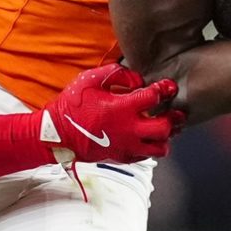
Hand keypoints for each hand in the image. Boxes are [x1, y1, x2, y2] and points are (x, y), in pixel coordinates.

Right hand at [40, 64, 181, 161]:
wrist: (58, 134)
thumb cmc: (73, 105)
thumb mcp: (90, 79)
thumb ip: (117, 74)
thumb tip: (139, 80)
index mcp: (121, 108)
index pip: (154, 98)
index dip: (165, 89)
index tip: (168, 86)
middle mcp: (128, 129)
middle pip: (164, 127)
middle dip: (172, 117)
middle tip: (173, 110)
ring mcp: (126, 146)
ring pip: (160, 147)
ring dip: (165, 136)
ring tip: (162, 126)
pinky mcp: (123, 157)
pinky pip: (148, 156)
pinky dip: (152, 146)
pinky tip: (147, 136)